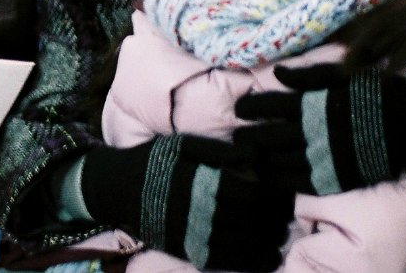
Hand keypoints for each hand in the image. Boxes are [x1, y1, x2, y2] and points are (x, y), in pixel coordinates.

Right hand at [82, 135, 293, 271]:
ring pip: (245, 245)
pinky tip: (268, 256)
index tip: (286, 191)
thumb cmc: (152, 161)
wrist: (117, 190)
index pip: (253, 195)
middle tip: (288, 212)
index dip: (275, 196)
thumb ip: (217, 150)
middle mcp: (201, 213)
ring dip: (269, 241)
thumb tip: (254, 153)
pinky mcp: (189, 251)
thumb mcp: (181, 145)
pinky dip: (252, 262)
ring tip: (280, 233)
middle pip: (253, 222)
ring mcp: (195, 236)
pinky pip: (228, 262)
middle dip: (277, 219)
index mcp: (202, 183)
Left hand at [234, 63, 405, 194]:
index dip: (250, 108)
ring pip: (278, 163)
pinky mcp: (335, 179)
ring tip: (249, 158)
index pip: (269, 106)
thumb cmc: (382, 95)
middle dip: (247, 137)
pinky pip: (299, 183)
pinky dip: (280, 181)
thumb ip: (309, 75)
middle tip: (237, 137)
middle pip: (267, 137)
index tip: (239, 109)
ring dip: (259, 160)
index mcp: (313, 104)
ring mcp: (323, 158)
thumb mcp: (346, 75)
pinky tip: (271, 178)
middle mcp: (312, 132)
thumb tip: (277, 73)